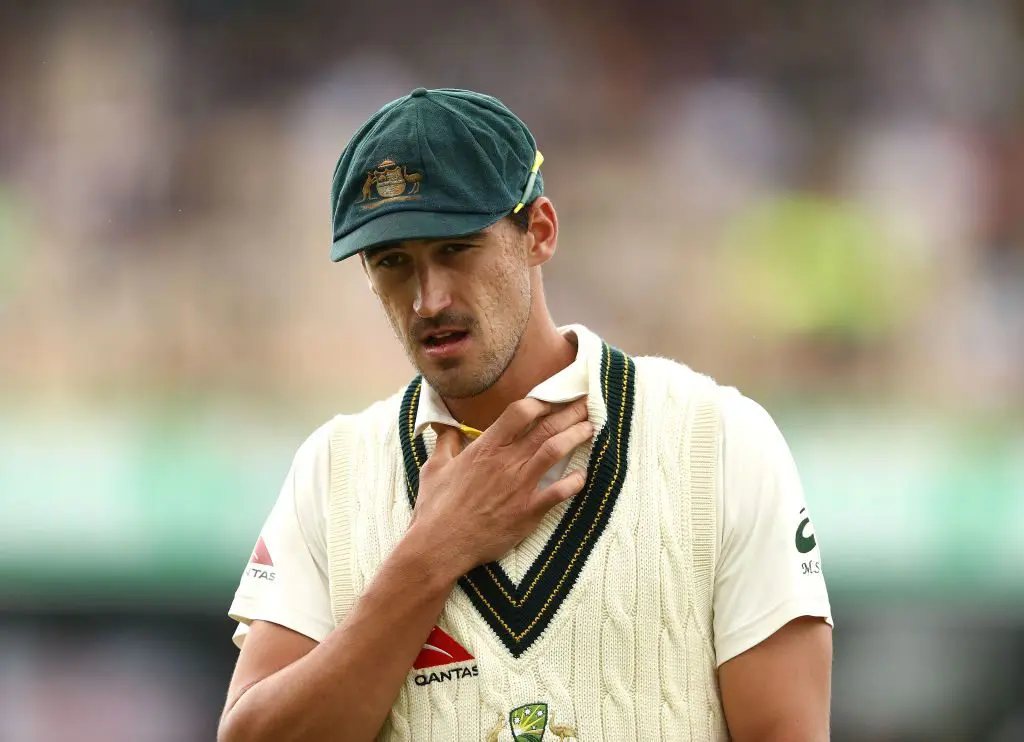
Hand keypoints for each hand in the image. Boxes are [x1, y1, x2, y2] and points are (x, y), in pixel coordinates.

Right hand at [408, 397, 592, 577]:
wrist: (440, 546)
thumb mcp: (434, 468)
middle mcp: (506, 462)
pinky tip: (583, 475)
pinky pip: (559, 492)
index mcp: (485, 448)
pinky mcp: (528, 511)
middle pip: (545, 426)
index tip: (553, 398)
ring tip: (591, 427)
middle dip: (569, 412)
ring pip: (555, 451)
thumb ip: (446, 444)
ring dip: (576, 436)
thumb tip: (447, 428)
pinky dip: (574, 482)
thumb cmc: (435, 508)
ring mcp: (519, 486)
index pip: (520, 412)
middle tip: (586, 402)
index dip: (541, 401)